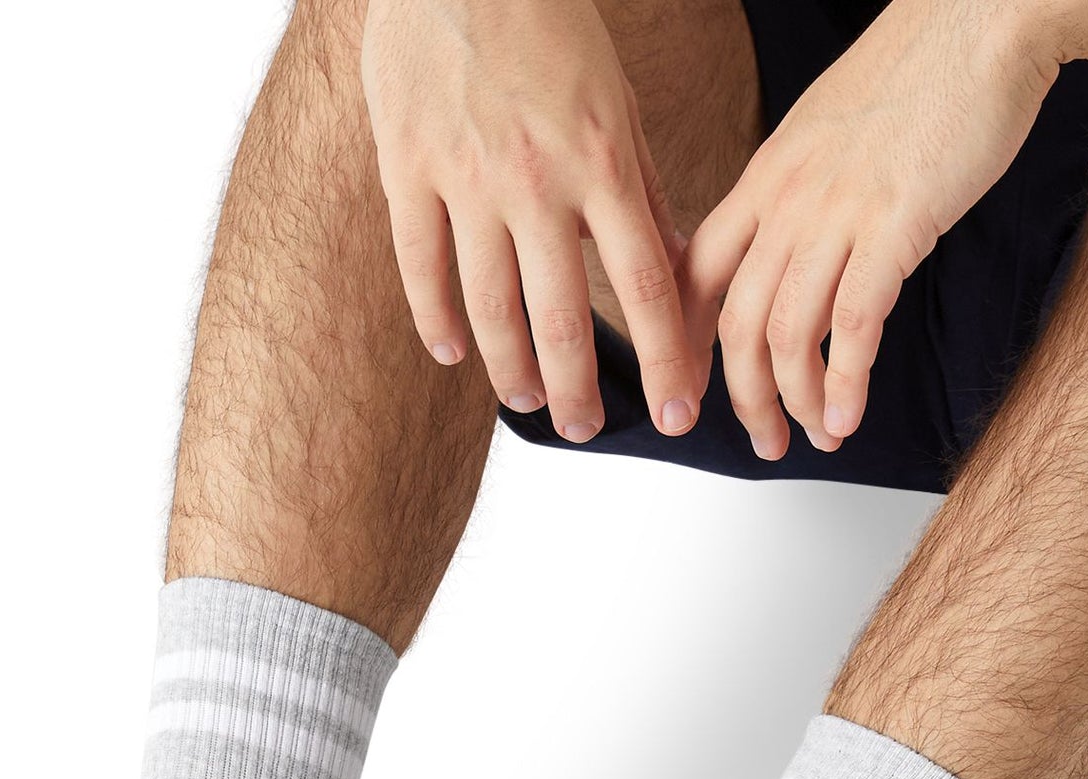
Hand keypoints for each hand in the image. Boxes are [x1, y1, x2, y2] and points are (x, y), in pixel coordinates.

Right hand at [362, 0, 701, 439]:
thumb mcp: (616, 103)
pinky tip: (451, 355)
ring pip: (490, 305)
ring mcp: (467, 175)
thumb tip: (680, 268)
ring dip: (511, 369)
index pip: (645, 285)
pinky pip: (420, 263)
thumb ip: (643, 190)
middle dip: (580, 390)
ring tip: (526, 403)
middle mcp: (538, 178)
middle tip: (587, 430)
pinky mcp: (407, 163)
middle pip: (565, 316)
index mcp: (602, 161)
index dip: (664, 360)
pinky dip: (435, 319)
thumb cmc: (549, 29)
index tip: (678, 415)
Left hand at [683, 0, 1058, 457]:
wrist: (989, 14)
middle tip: (764, 440)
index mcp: (768, 175)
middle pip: (736, 322)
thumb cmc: (927, 69)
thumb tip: (804, 241)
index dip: (690, 343)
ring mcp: (838, 212)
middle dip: (743, 397)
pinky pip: (852, 326)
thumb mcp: (835, 130)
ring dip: (798, 402)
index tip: (699, 389)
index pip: (698, 273)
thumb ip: (808, 188)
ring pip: (787, 335)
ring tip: (817, 436)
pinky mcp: (894, 226)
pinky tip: (849, 418)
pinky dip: (845, 384)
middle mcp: (789, 198)